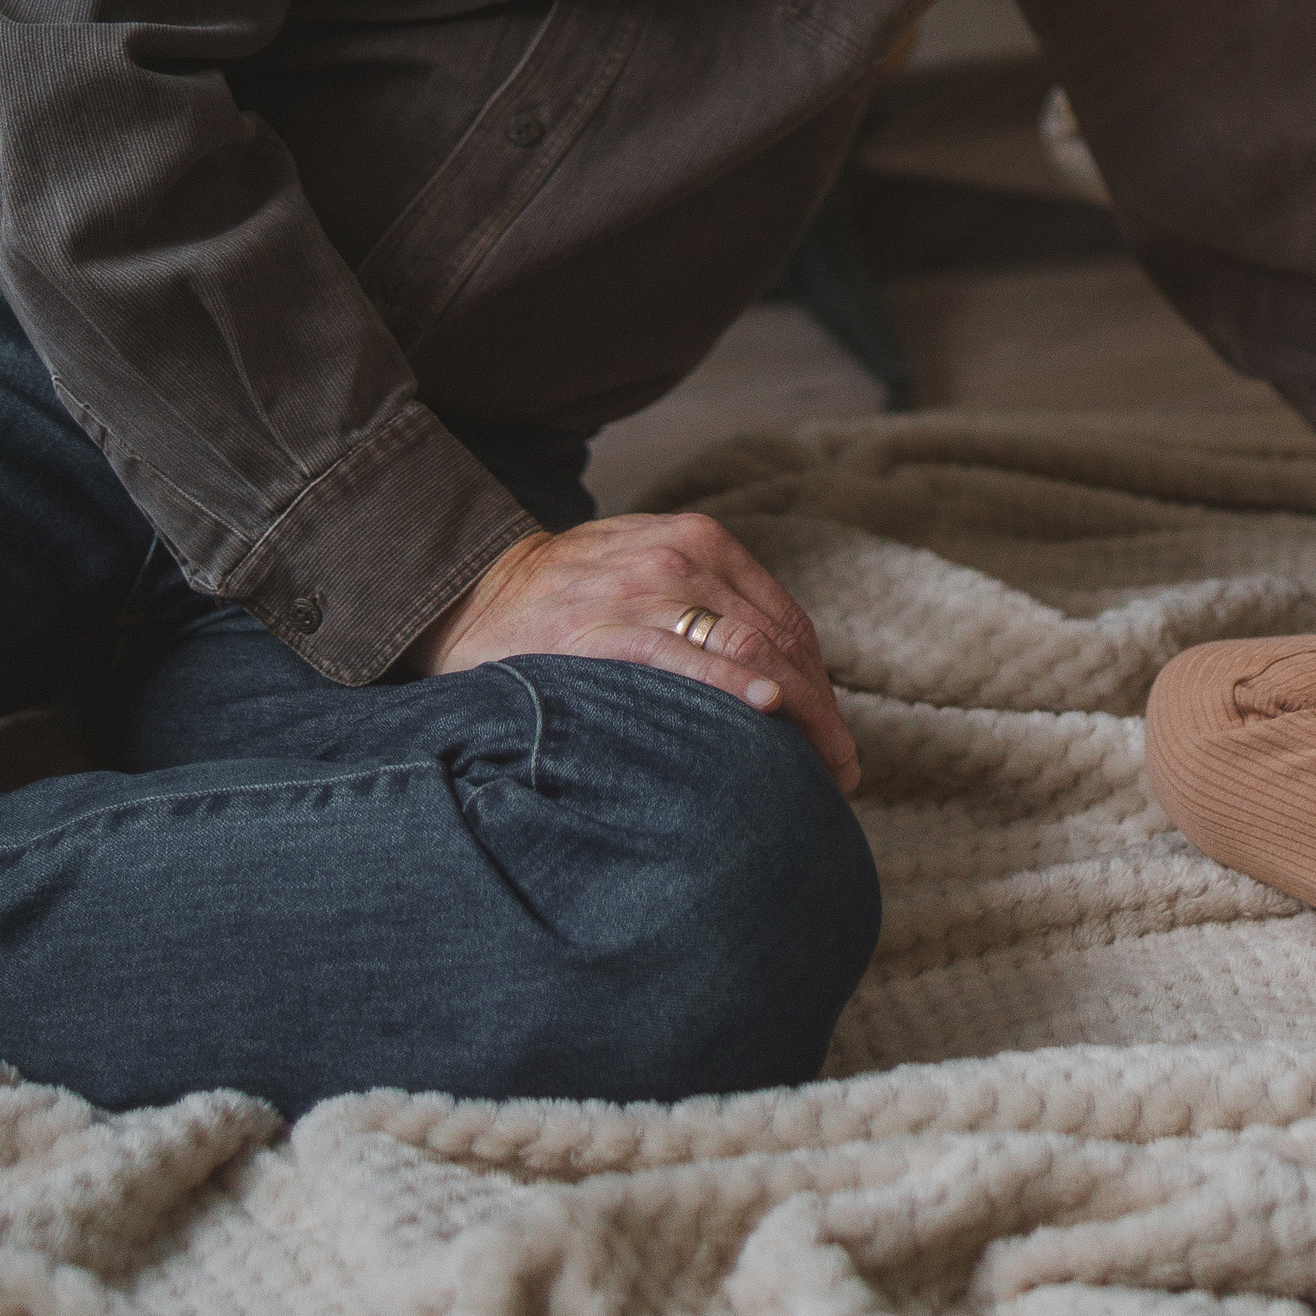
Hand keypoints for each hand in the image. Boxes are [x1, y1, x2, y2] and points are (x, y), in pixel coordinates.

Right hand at [411, 509, 859, 793]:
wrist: (474, 592)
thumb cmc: (571, 596)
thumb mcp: (648, 571)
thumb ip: (708, 606)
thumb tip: (776, 681)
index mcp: (702, 542)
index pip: (787, 621)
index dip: (822, 684)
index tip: (836, 739)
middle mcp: (684, 557)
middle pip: (781, 638)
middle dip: (821, 709)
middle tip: (842, 770)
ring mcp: (645, 588)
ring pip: (751, 648)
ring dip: (799, 712)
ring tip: (819, 773)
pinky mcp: (605, 627)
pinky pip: (685, 659)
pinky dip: (735, 684)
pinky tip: (768, 712)